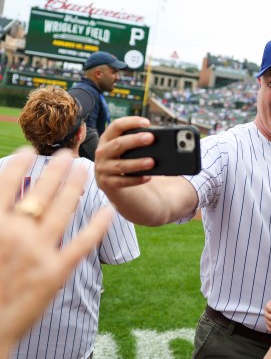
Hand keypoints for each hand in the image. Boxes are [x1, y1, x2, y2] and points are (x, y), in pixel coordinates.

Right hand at [0, 149, 111, 355]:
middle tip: (69, 152)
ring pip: (64, 208)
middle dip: (56, 168)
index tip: (30, 151)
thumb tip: (5, 201)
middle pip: (41, 191)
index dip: (20, 164)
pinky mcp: (56, 272)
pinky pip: (83, 243)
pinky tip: (109, 210)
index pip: (7, 184)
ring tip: (86, 169)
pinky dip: (98, 225)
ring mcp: (39, 252)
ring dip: (76, 185)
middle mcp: (17, 233)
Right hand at [94, 116, 154, 190]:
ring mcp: (102, 168)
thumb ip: (136, 141)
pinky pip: (122, 182)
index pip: (116, 126)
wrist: (110, 181)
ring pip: (120, 165)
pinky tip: (148, 177)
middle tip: (151, 138)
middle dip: (135, 140)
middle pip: (118, 144)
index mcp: (107, 138)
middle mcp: (102, 152)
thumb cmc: (122, 158)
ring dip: (137, 163)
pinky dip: (135, 180)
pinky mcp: (106, 182)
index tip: (147, 123)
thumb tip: (158, 139)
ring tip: (152, 162)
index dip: (131, 122)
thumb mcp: (125, 148)